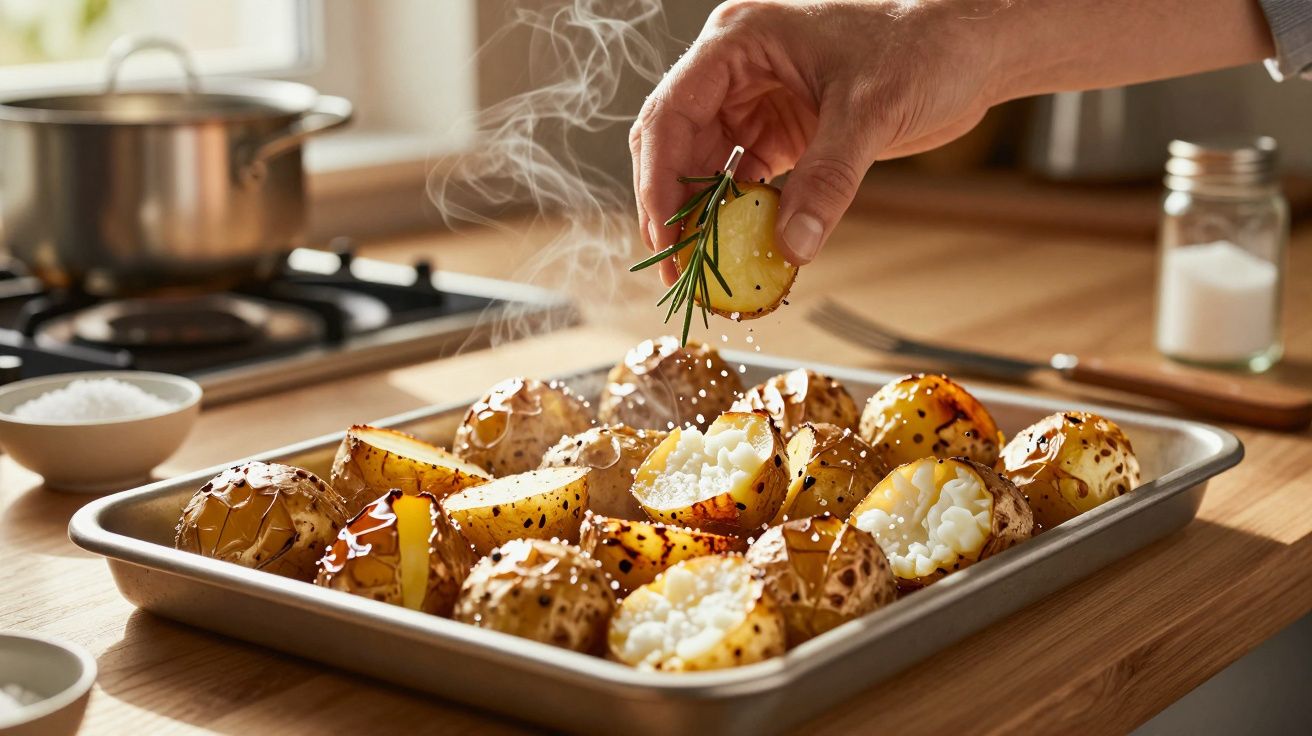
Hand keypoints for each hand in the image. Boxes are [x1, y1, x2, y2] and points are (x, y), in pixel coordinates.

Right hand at [629, 0, 1003, 280]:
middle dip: (674, 209)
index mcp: (738, 42)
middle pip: (676, 146)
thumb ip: (827, 179)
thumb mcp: (870, 111)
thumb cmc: (923, 49)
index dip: (658, 181)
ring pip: (705, 169)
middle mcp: (735, 70)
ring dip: (704, 220)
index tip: (665, 237)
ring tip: (704, 270)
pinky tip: (742, 251)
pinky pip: (744, 181)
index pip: (670, 115)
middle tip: (679, 269)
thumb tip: (792, 245)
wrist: (969, 52)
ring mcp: (755, 101)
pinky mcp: (781, 131)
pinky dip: (740, 218)